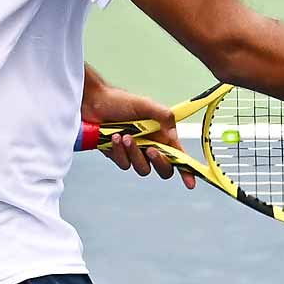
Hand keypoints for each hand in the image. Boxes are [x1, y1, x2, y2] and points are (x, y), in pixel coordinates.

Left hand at [82, 83, 197, 189]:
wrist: (93, 102)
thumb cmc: (120, 100)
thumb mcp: (146, 104)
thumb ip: (164, 117)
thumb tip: (174, 136)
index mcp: (161, 135)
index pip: (178, 155)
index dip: (186, 170)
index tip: (190, 183)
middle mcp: (150, 145)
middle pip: (163, 168)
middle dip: (159, 162)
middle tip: (151, 150)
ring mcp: (133, 152)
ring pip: (142, 168)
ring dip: (134, 154)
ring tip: (125, 136)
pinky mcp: (117, 155)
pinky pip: (123, 163)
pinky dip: (119, 151)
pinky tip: (114, 137)